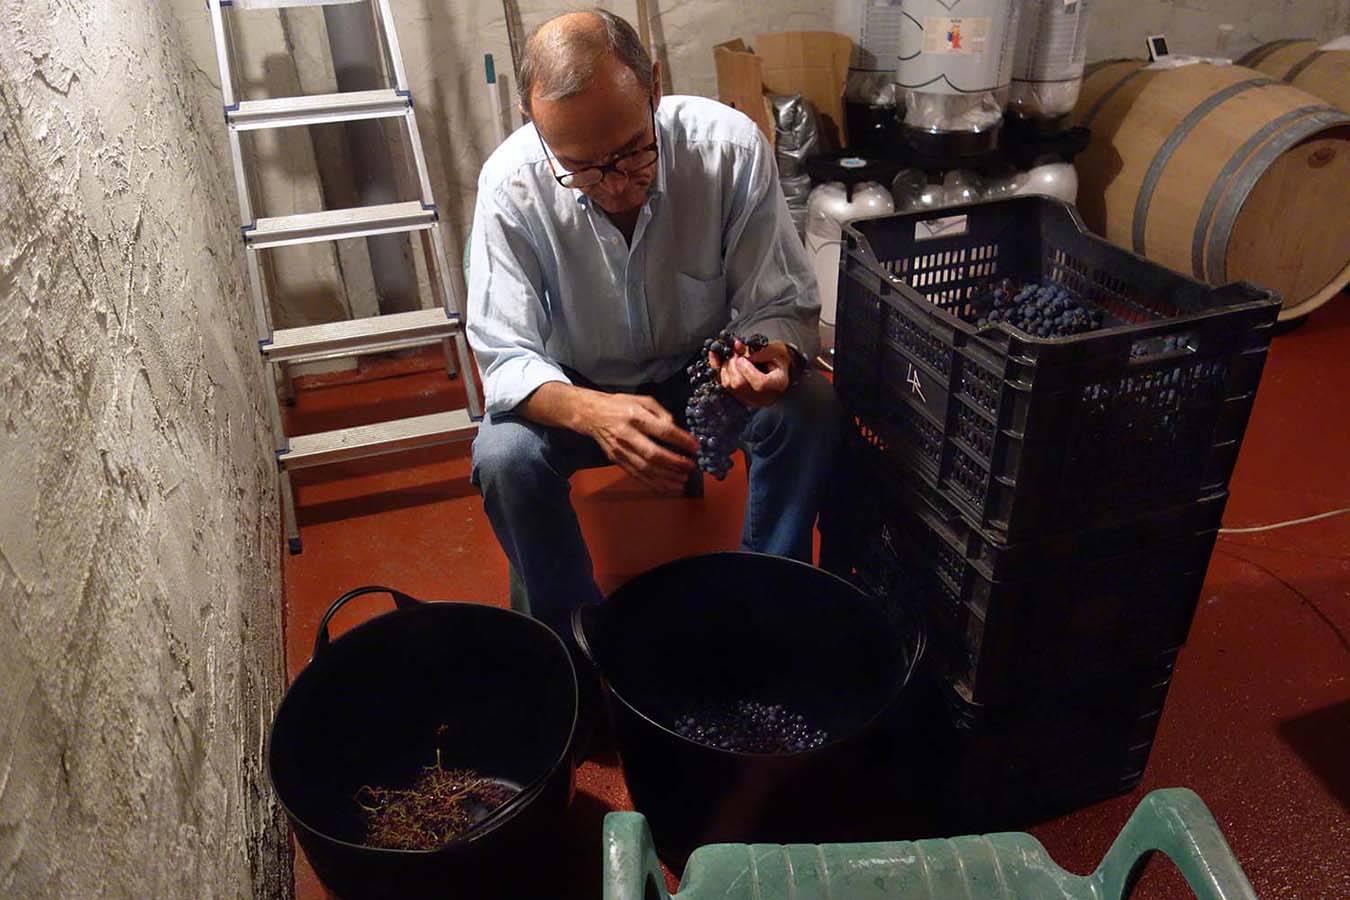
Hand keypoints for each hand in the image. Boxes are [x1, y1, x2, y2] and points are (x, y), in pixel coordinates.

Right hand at [583, 392, 698, 492]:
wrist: (592, 414)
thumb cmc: (619, 405)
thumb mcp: (642, 400)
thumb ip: (661, 412)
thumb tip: (675, 427)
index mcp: (635, 417)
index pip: (662, 431)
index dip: (681, 440)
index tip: (695, 446)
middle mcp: (627, 435)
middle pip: (654, 454)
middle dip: (675, 463)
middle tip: (690, 467)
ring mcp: (621, 450)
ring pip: (645, 469)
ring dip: (666, 478)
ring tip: (682, 481)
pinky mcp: (617, 460)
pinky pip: (636, 475)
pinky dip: (652, 484)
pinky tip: (665, 487)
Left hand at [709, 339, 792, 407]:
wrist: (778, 368)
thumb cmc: (778, 358)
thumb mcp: (774, 349)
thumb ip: (756, 349)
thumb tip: (736, 346)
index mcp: (777, 384)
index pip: (759, 383)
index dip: (747, 370)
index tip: (742, 358)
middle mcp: (764, 397)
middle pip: (740, 384)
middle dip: (733, 365)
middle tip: (735, 353)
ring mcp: (751, 400)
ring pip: (729, 386)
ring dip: (726, 367)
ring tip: (732, 356)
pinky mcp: (740, 398)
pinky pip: (723, 386)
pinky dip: (718, 370)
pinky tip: (716, 357)